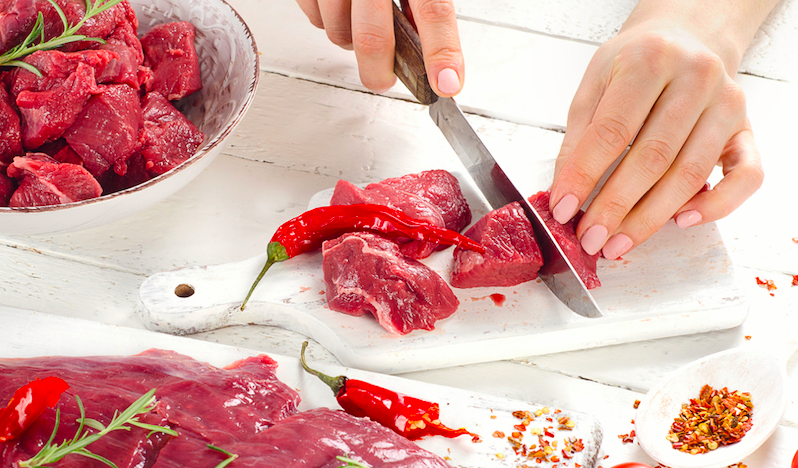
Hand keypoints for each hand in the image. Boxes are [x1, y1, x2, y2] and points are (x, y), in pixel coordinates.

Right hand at [295, 0, 464, 95]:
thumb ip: (426, 5)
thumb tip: (436, 54)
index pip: (434, 10)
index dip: (442, 51)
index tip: (447, 83)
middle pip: (373, 37)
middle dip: (378, 71)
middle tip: (384, 79)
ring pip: (338, 33)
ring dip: (349, 42)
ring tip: (358, 21)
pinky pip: (314, 19)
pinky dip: (327, 21)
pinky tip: (339, 4)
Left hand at [549, 8, 766, 259]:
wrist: (683, 39)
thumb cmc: (634, 65)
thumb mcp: (595, 85)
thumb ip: (579, 137)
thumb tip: (565, 192)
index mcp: (649, 60)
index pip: (612, 131)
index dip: (584, 175)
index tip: (563, 209)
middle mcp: (696, 78)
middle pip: (653, 157)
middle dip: (615, 206)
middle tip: (589, 238)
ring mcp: (727, 104)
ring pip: (690, 174)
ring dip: (650, 218)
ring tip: (617, 242)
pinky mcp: (747, 129)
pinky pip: (746, 177)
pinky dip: (716, 206)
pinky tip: (681, 221)